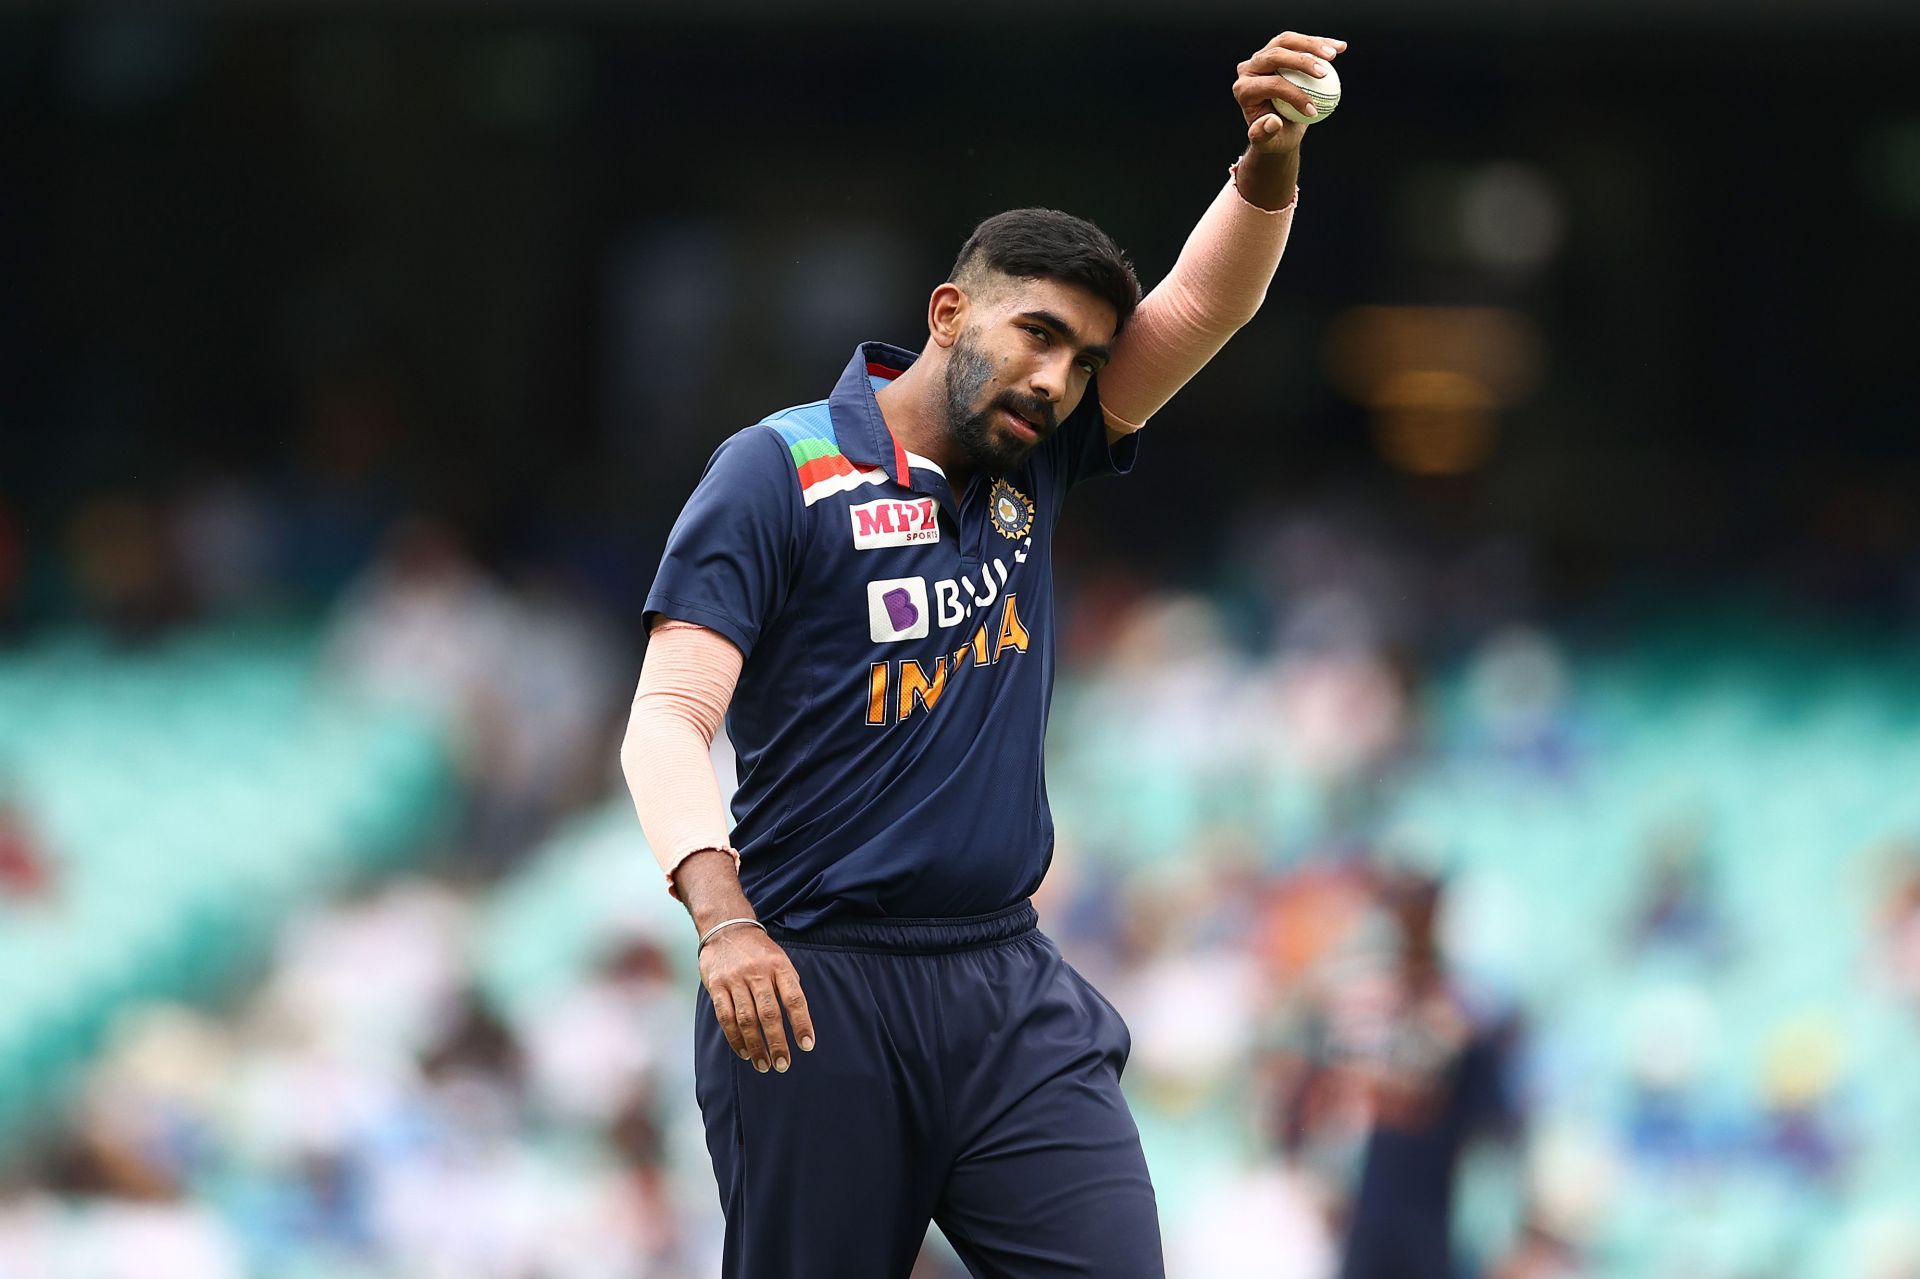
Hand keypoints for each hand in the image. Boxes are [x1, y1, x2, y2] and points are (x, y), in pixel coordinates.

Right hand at [699, 923, 814, 1073]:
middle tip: (783, 1065)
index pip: (794, 998)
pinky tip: (744, 1052)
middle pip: (769, 1013)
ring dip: (756, 1046)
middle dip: (777, 1042)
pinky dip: (735, 1038)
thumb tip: (800, 1020)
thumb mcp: (780, 960)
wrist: (726, 929)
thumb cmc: (759, 952)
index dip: (802, 1023)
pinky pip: (726, 1017)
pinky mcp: (717, 986)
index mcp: (779, 966)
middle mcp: (758, 972)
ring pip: (746, 1019)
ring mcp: (735, 979)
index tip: (807, 1045)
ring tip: (763, 1064)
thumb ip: (789, 986)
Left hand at [1233, 31, 1347, 155]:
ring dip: (1313, 44)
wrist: (1280, 127)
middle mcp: (1249, 69)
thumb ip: (1264, 135)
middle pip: (1275, 55)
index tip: (1313, 110)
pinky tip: (1340, 47)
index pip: (1270, 84)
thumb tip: (1272, 121)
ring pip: (1287, 41)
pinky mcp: (1277, 49)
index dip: (1294, 94)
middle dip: (1302, 61)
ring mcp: (1262, 56)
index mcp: (1244, 90)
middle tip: (1324, 74)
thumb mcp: (1268, 143)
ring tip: (1334, 53)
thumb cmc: (1274, 137)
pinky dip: (1321, 43)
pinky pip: (1299, 42)